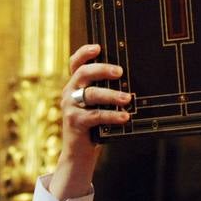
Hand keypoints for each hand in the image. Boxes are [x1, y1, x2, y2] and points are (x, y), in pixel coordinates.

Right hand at [48, 44, 131, 200]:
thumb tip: (132, 81)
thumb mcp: (97, 106)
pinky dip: (112, 115)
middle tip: (120, 72)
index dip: (84, 53)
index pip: (75, 63)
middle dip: (102, 70)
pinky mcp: (74, 122)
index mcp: (75, 85)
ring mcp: (70, 107)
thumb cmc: (94, 126)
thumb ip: (105, 92)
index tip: (98, 47)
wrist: (79, 153)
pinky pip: (96, 115)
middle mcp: (69, 92)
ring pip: (91, 94)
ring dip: (111, 95)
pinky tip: (125, 117)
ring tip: (127, 98)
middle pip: (84, 74)